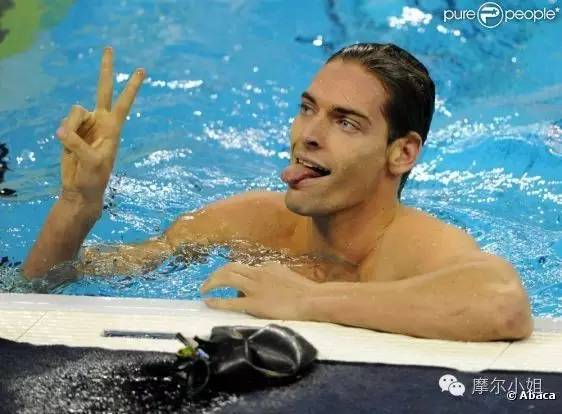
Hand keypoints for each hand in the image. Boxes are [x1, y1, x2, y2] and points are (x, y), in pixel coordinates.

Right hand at [56, 47, 144, 207]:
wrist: (80, 188)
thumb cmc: (94, 177)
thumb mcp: (92, 161)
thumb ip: (78, 143)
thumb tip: (62, 130)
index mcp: (114, 127)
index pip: (125, 102)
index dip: (132, 86)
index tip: (141, 70)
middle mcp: (101, 120)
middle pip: (104, 89)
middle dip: (106, 69)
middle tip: (109, 47)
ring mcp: (85, 123)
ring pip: (75, 111)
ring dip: (71, 128)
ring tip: (73, 145)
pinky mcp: (70, 129)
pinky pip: (64, 123)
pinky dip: (63, 134)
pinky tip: (67, 146)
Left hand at [200, 261, 315, 319]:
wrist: (313, 300)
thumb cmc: (306, 291)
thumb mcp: (288, 276)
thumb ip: (276, 274)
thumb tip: (268, 278)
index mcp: (267, 267)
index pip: (246, 268)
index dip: (236, 277)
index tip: (233, 288)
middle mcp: (258, 273)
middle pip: (230, 267)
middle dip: (216, 274)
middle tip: (207, 284)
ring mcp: (255, 288)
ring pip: (226, 278)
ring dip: (211, 283)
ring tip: (203, 290)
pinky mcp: (254, 303)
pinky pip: (229, 302)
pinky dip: (216, 301)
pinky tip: (207, 302)